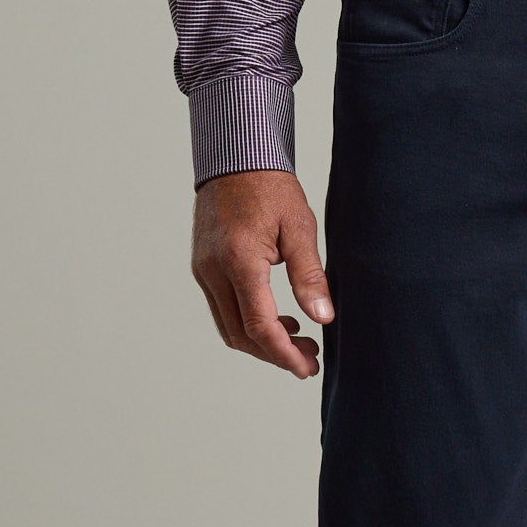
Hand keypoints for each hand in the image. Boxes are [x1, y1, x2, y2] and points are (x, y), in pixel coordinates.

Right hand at [191, 168, 333, 379]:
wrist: (235, 158)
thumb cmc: (270, 187)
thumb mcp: (299, 227)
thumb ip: (309, 275)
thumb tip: (324, 318)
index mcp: (239, 260)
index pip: (259, 325)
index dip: (284, 354)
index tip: (307, 367)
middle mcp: (213, 270)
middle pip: (240, 335)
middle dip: (275, 354)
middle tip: (310, 358)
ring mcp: (203, 270)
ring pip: (228, 326)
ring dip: (261, 341)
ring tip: (299, 339)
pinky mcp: (203, 267)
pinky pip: (222, 308)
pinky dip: (248, 322)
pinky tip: (278, 316)